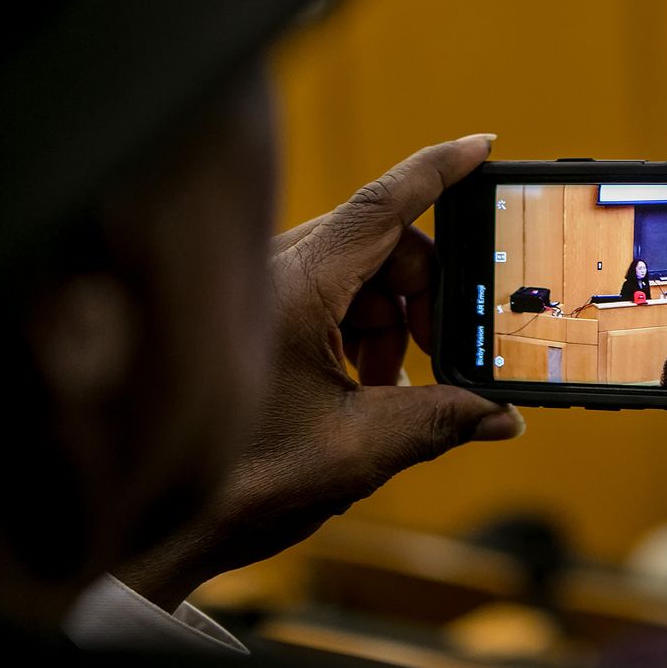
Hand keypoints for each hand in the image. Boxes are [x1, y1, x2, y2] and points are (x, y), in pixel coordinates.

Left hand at [116, 135, 523, 609]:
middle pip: (384, 245)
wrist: (163, 520)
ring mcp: (267, 288)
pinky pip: (336, 294)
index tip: (483, 146)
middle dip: (427, 294)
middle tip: (444, 356)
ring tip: (391, 387)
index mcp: (298, 291)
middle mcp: (278, 272)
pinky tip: (366, 386)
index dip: (437, 172)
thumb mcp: (356, 451)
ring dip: (395, 320)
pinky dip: (365, 330)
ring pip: (363, 272)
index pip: (381, 208)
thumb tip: (503, 417)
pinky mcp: (262, 310)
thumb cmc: (240, 481)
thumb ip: (439, 423)